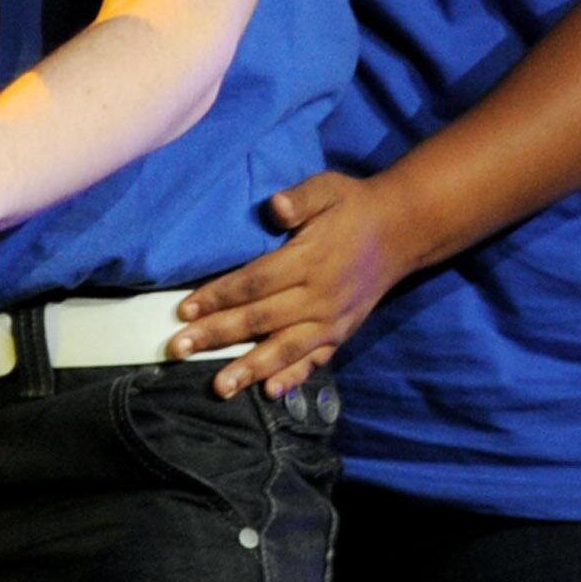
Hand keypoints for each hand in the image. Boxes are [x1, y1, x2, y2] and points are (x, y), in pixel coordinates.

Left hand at [174, 171, 412, 399]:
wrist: (403, 231)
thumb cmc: (352, 207)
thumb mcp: (327, 189)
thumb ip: (300, 199)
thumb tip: (275, 207)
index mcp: (309, 260)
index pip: (254, 282)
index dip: (218, 296)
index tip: (184, 310)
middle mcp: (320, 296)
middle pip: (260, 319)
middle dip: (216, 336)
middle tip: (177, 350)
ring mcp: (333, 319)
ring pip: (285, 348)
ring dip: (249, 368)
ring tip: (219, 387)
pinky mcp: (343, 333)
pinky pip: (317, 360)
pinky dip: (294, 377)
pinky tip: (270, 392)